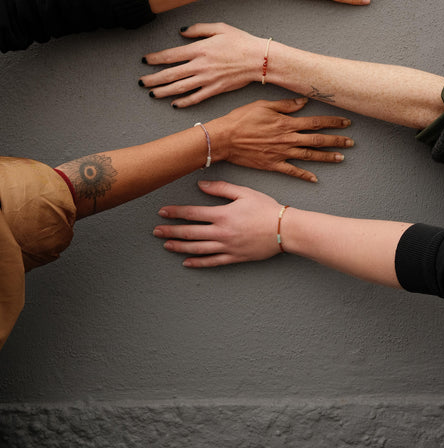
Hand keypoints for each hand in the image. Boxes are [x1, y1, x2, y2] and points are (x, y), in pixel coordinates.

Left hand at [140, 23, 260, 106]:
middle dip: (153, 78)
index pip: (171, 55)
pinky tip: (174, 104)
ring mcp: (207, 80)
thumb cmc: (241, 41)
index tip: (145, 61)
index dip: (155, 58)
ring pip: (180, 88)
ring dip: (163, 91)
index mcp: (199, 49)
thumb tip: (181, 32)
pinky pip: (196, 98)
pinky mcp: (215, 90)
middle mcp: (200, 66)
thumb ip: (198, 30)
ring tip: (152, 93)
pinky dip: (184, 102)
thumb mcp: (220, 28)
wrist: (259, 59)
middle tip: (141, 82)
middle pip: (171, 74)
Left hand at [154, 180, 281, 266]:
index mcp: (222, 214)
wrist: (284, 229)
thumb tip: (201, 185)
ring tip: (166, 245)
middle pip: (190, 232)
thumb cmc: (266, 208)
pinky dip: (198, 262)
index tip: (162, 212)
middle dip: (171, 231)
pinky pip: (212, 262)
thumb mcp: (244, 192)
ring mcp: (227, 247)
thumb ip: (221, 188)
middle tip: (155, 231)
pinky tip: (186, 262)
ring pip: (197, 248)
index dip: (176, 212)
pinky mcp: (234, 257)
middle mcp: (221, 232)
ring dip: (180, 246)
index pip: (193, 213)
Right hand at [207, 97, 352, 181]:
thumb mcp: (263, 105)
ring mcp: (282, 153)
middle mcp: (288, 139)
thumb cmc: (241, 119)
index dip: (333, 122)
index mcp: (287, 123)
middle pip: (318, 140)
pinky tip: (315, 178)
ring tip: (341, 158)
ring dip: (327, 157)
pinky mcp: (273, 164)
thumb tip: (303, 102)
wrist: (225, 139)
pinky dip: (305, 175)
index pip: (316, 122)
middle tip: (351, 142)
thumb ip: (286, 104)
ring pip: (309, 156)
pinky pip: (293, 171)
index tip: (346, 122)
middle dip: (336, 140)